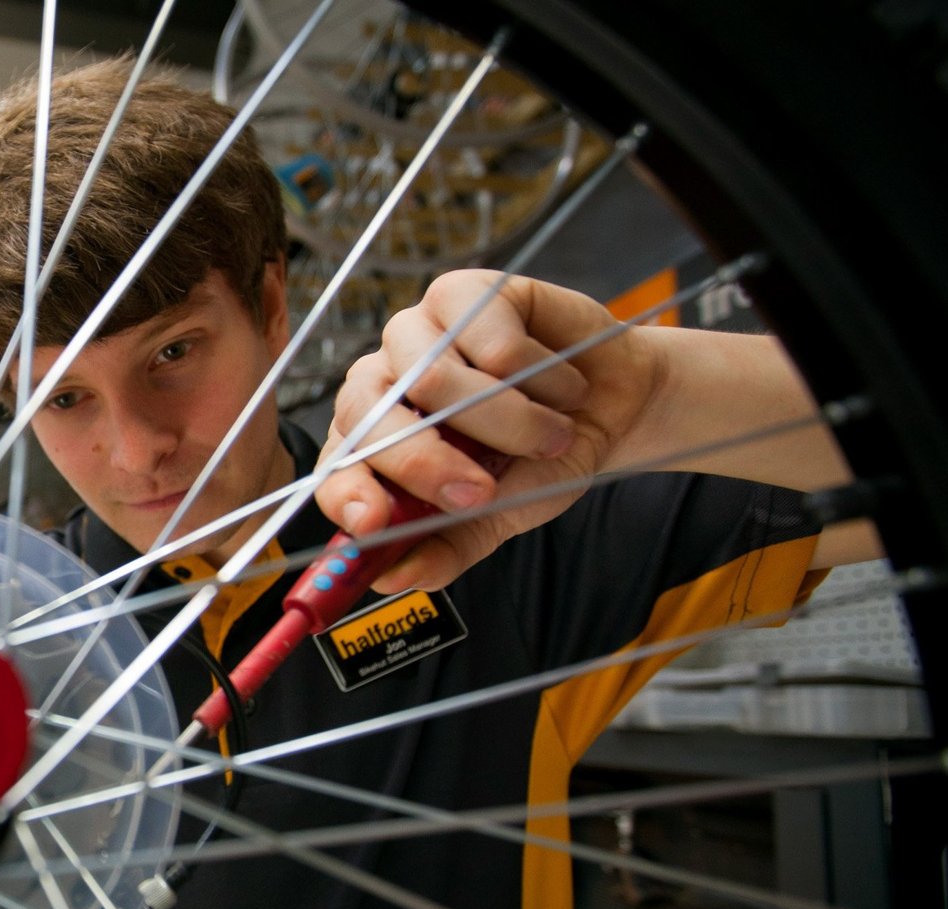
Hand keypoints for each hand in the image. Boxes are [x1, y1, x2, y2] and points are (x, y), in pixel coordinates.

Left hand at [315, 271, 664, 592]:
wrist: (614, 405)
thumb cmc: (543, 459)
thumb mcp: (498, 516)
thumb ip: (446, 546)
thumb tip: (396, 576)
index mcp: (370, 444)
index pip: (333, 469)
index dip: (347, 495)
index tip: (374, 522)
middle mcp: (381, 383)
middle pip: (372, 419)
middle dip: (428, 465)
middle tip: (482, 493)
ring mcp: (415, 333)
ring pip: (436, 379)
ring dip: (509, 423)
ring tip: (551, 434)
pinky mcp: (460, 294)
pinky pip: (488, 338)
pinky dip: (540, 374)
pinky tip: (560, 383)